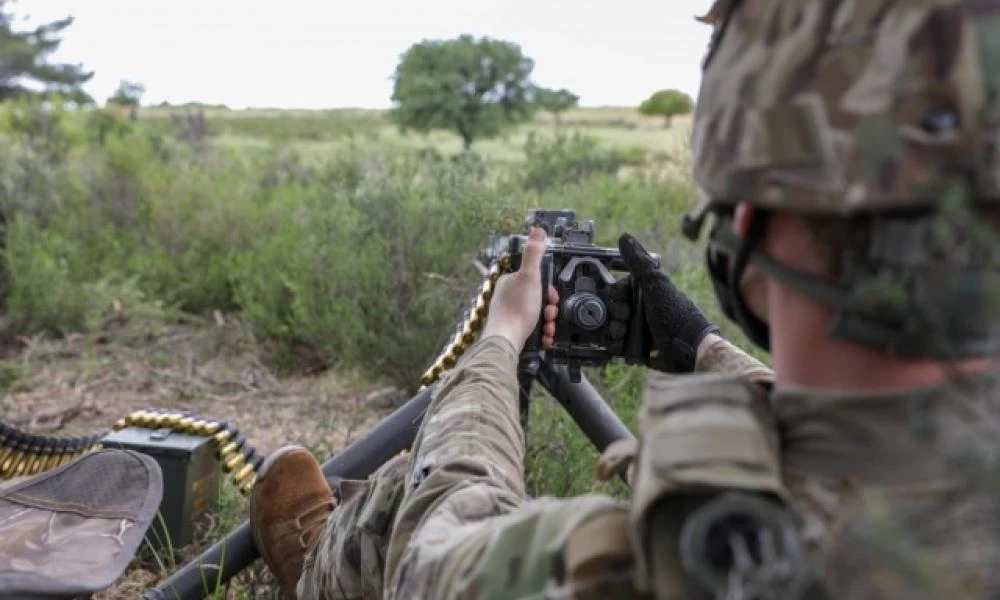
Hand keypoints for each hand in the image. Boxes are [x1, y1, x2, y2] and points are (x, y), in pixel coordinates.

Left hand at [483, 227, 558, 350]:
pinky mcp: (513, 329)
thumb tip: (537, 230)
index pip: (536, 280)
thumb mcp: (529, 276)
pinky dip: (542, 333)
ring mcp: (510, 314)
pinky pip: (534, 329)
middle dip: (549, 308)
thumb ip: (534, 253)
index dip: (548, 289)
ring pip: (538, 314)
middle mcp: (508, 296)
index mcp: (510, 281)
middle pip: (538, 298)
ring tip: (547, 327)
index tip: (551, 297)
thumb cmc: (516, 309)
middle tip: (549, 314)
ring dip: (548, 321)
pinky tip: (544, 336)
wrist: (507, 340)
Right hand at [619, 233, 718, 372]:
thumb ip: (639, 262)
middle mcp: (639, 310)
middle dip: (615, 315)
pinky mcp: (634, 349)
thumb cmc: (676, 313)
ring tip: (624, 333)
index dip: (615, 295)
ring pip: (610, 327)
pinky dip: (614, 345)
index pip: (616, 291)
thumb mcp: (656, 284)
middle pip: (611, 310)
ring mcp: (636, 330)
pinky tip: (623, 344)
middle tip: (626, 317)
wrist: (687, 348)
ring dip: (613, 330)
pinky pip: (614, 346)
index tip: (622, 299)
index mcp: (643, 293)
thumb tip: (625, 237)